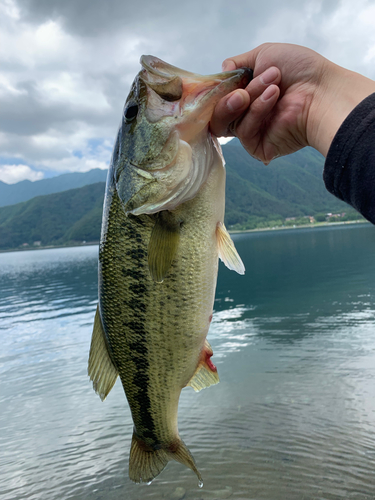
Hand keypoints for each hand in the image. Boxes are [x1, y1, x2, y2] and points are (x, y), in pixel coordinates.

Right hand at [211, 43, 374, 161]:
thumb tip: (222, 73)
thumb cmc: (299, 70)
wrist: (322, 90)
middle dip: (227, 99)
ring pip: (229, 121)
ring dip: (251, 97)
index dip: (214, 93)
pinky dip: (257, 111)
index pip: (217, 100)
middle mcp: (246, 116)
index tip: (217, 84)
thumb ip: (236, 64)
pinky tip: (274, 96)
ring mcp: (252, 132)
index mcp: (245, 96)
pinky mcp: (258, 147)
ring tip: (273, 85)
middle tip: (243, 90)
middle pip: (217, 115)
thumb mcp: (262, 55)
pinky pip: (244, 132)